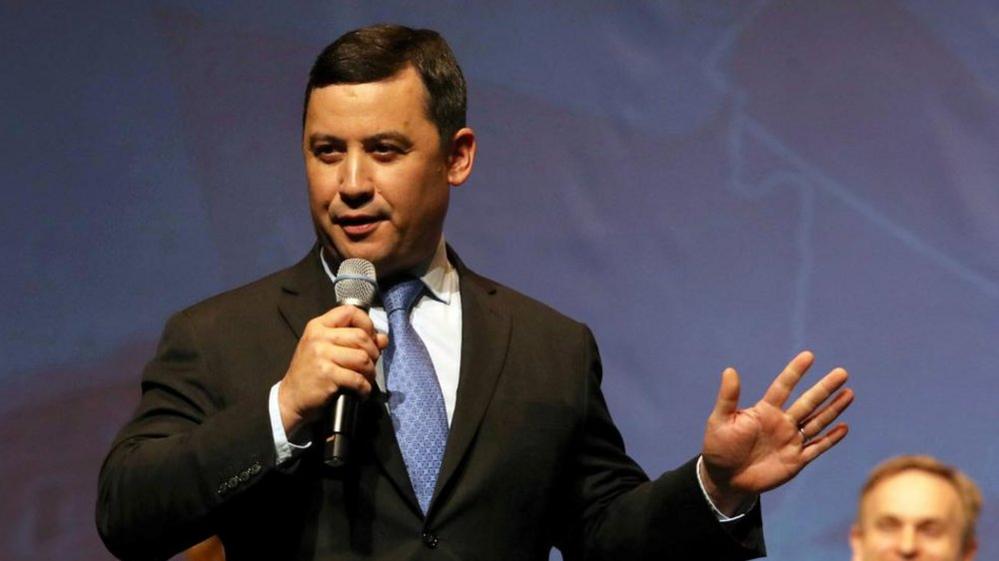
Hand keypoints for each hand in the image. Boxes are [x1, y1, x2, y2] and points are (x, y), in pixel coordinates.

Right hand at [278, 306, 388, 433]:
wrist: (291, 398)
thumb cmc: (310, 372)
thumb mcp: (327, 349)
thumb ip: (353, 340)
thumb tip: (382, 339)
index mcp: (318, 326)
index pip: (350, 311)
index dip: (367, 323)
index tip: (371, 338)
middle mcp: (319, 337)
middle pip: (361, 336)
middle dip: (373, 353)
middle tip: (371, 364)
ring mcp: (321, 355)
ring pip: (362, 358)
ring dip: (370, 372)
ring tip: (366, 379)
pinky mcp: (327, 375)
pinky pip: (357, 379)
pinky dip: (365, 388)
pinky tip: (361, 392)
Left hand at [700, 351, 852, 513]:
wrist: (725, 478)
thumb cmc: (719, 447)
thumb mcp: (720, 421)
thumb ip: (728, 398)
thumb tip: (729, 370)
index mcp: (764, 411)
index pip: (783, 387)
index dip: (795, 372)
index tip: (808, 355)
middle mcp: (781, 423)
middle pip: (807, 402)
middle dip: (824, 388)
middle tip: (842, 372)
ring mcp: (790, 441)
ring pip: (816, 422)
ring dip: (833, 409)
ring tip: (849, 393)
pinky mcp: (795, 461)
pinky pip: (816, 448)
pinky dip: (830, 439)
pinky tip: (844, 427)